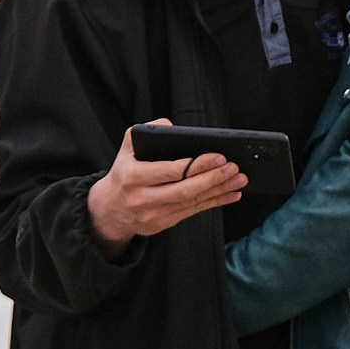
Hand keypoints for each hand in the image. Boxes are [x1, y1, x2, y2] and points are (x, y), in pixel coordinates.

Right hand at [87, 120, 244, 257]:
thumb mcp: (127, 149)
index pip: (170, 171)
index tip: (219, 156)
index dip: (197, 165)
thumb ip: (146, 132)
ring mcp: (154, 214)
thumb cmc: (125, 172)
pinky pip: (194, 211)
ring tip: (240, 179)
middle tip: (234, 167)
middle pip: (185, 189)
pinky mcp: (164, 223)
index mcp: (133, 176)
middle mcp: (143, 198)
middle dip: (213, 178)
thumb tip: (170, 125)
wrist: (110, 209)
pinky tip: (232, 193)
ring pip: (193, 201)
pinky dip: (215, 202)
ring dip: (220, 190)